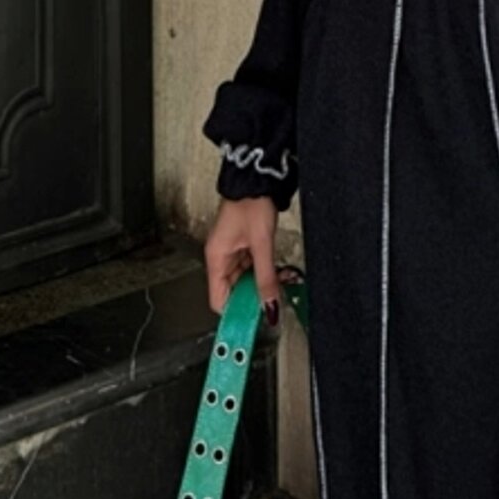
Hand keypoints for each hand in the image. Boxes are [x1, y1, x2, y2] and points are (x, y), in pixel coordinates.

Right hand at [204, 193, 281, 321]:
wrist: (257, 178)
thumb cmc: (252, 203)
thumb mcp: (262, 245)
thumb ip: (266, 278)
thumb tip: (269, 306)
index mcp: (216, 258)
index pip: (218, 300)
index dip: (235, 312)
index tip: (254, 319)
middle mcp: (221, 257)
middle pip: (233, 292)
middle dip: (254, 297)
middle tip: (274, 299)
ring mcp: (232, 251)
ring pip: (245, 280)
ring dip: (263, 283)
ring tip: (281, 281)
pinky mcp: (244, 244)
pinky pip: (252, 266)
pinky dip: (265, 271)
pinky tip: (279, 271)